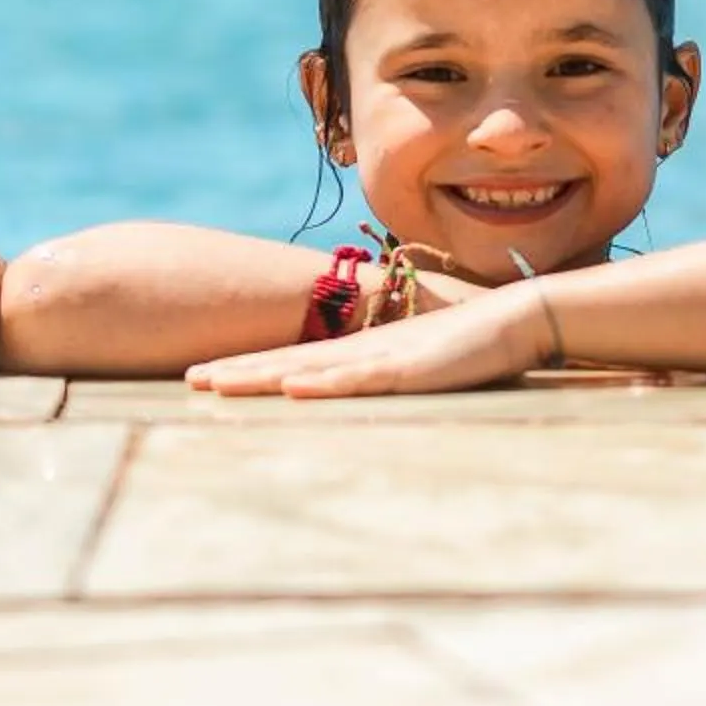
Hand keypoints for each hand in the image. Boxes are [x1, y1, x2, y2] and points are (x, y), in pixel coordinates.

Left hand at [186, 286, 555, 398]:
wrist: (518, 318)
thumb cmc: (471, 345)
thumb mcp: (418, 365)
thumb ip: (384, 373)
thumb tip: (348, 388)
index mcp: (359, 353)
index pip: (289, 363)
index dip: (245, 369)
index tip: (201, 377)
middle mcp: (360, 351)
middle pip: (285, 363)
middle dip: (235, 372)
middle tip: (187, 380)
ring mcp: (382, 357)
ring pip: (309, 369)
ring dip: (261, 377)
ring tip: (216, 384)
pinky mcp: (410, 368)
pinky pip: (360, 378)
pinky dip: (324, 384)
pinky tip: (293, 387)